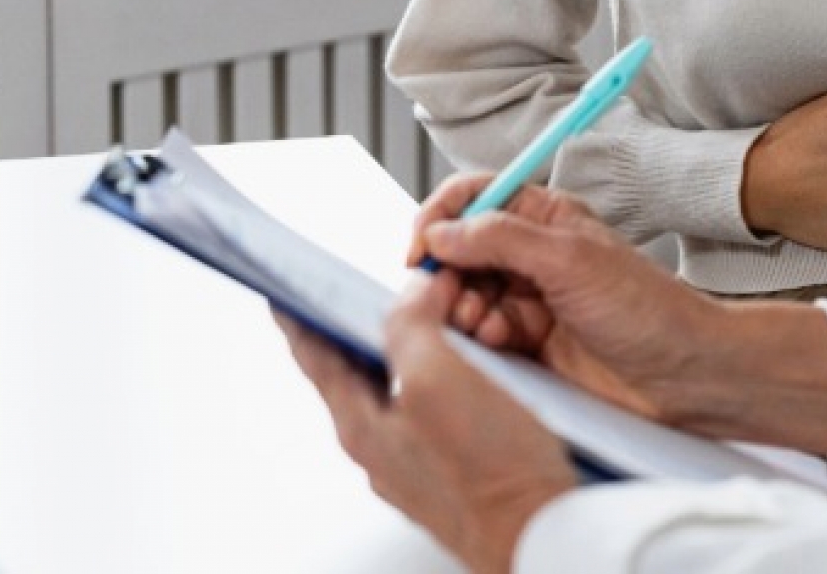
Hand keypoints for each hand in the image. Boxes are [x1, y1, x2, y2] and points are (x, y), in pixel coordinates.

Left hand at [280, 273, 578, 573]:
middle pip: (361, 369)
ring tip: (446, 317)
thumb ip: (411, 326)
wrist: (540, 534)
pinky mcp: (456, 467)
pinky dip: (451, 373)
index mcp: (362, 427)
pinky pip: (441, 407)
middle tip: (390, 290)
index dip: (300, 317)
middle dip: (376, 323)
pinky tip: (481, 365)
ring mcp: (419, 461)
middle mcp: (384, 447)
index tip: (286, 293)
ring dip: (421, 346)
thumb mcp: (437, 378)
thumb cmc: (489, 472)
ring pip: (405, 386)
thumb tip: (411, 293)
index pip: (316, 358)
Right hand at [408, 178, 714, 422]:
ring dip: (462, 308)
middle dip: (447, 271)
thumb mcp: (569, 259)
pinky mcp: (527, 345)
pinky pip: (480, 336)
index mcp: (546, 217)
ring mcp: (528, 301)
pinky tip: (501, 344)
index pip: (474, 198)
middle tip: (448, 294)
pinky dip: (479, 339)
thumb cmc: (644, 308)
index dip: (441, 216)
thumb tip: (440, 232)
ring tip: (486, 323)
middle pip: (460, 250)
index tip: (420, 247)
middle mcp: (532, 255)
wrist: (682, 375)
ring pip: (464, 295)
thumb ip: (500, 239)